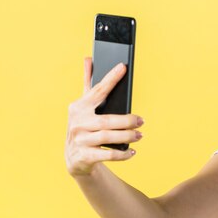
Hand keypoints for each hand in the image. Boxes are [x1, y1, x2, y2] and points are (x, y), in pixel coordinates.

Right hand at [65, 57, 143, 176]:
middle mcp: (77, 122)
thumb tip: (89, 58)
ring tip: (140, 135)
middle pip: (107, 120)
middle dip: (127, 121)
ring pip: (108, 137)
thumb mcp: (85, 106)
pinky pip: (108, 154)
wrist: (75, 158)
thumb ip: (88, 84)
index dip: (111, 79)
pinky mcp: (85, 156)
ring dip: (127, 136)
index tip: (123, 67)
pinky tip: (132, 151)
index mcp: (78, 107)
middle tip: (142, 121)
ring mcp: (80, 140)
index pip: (97, 91)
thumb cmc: (85, 126)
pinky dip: (123, 154)